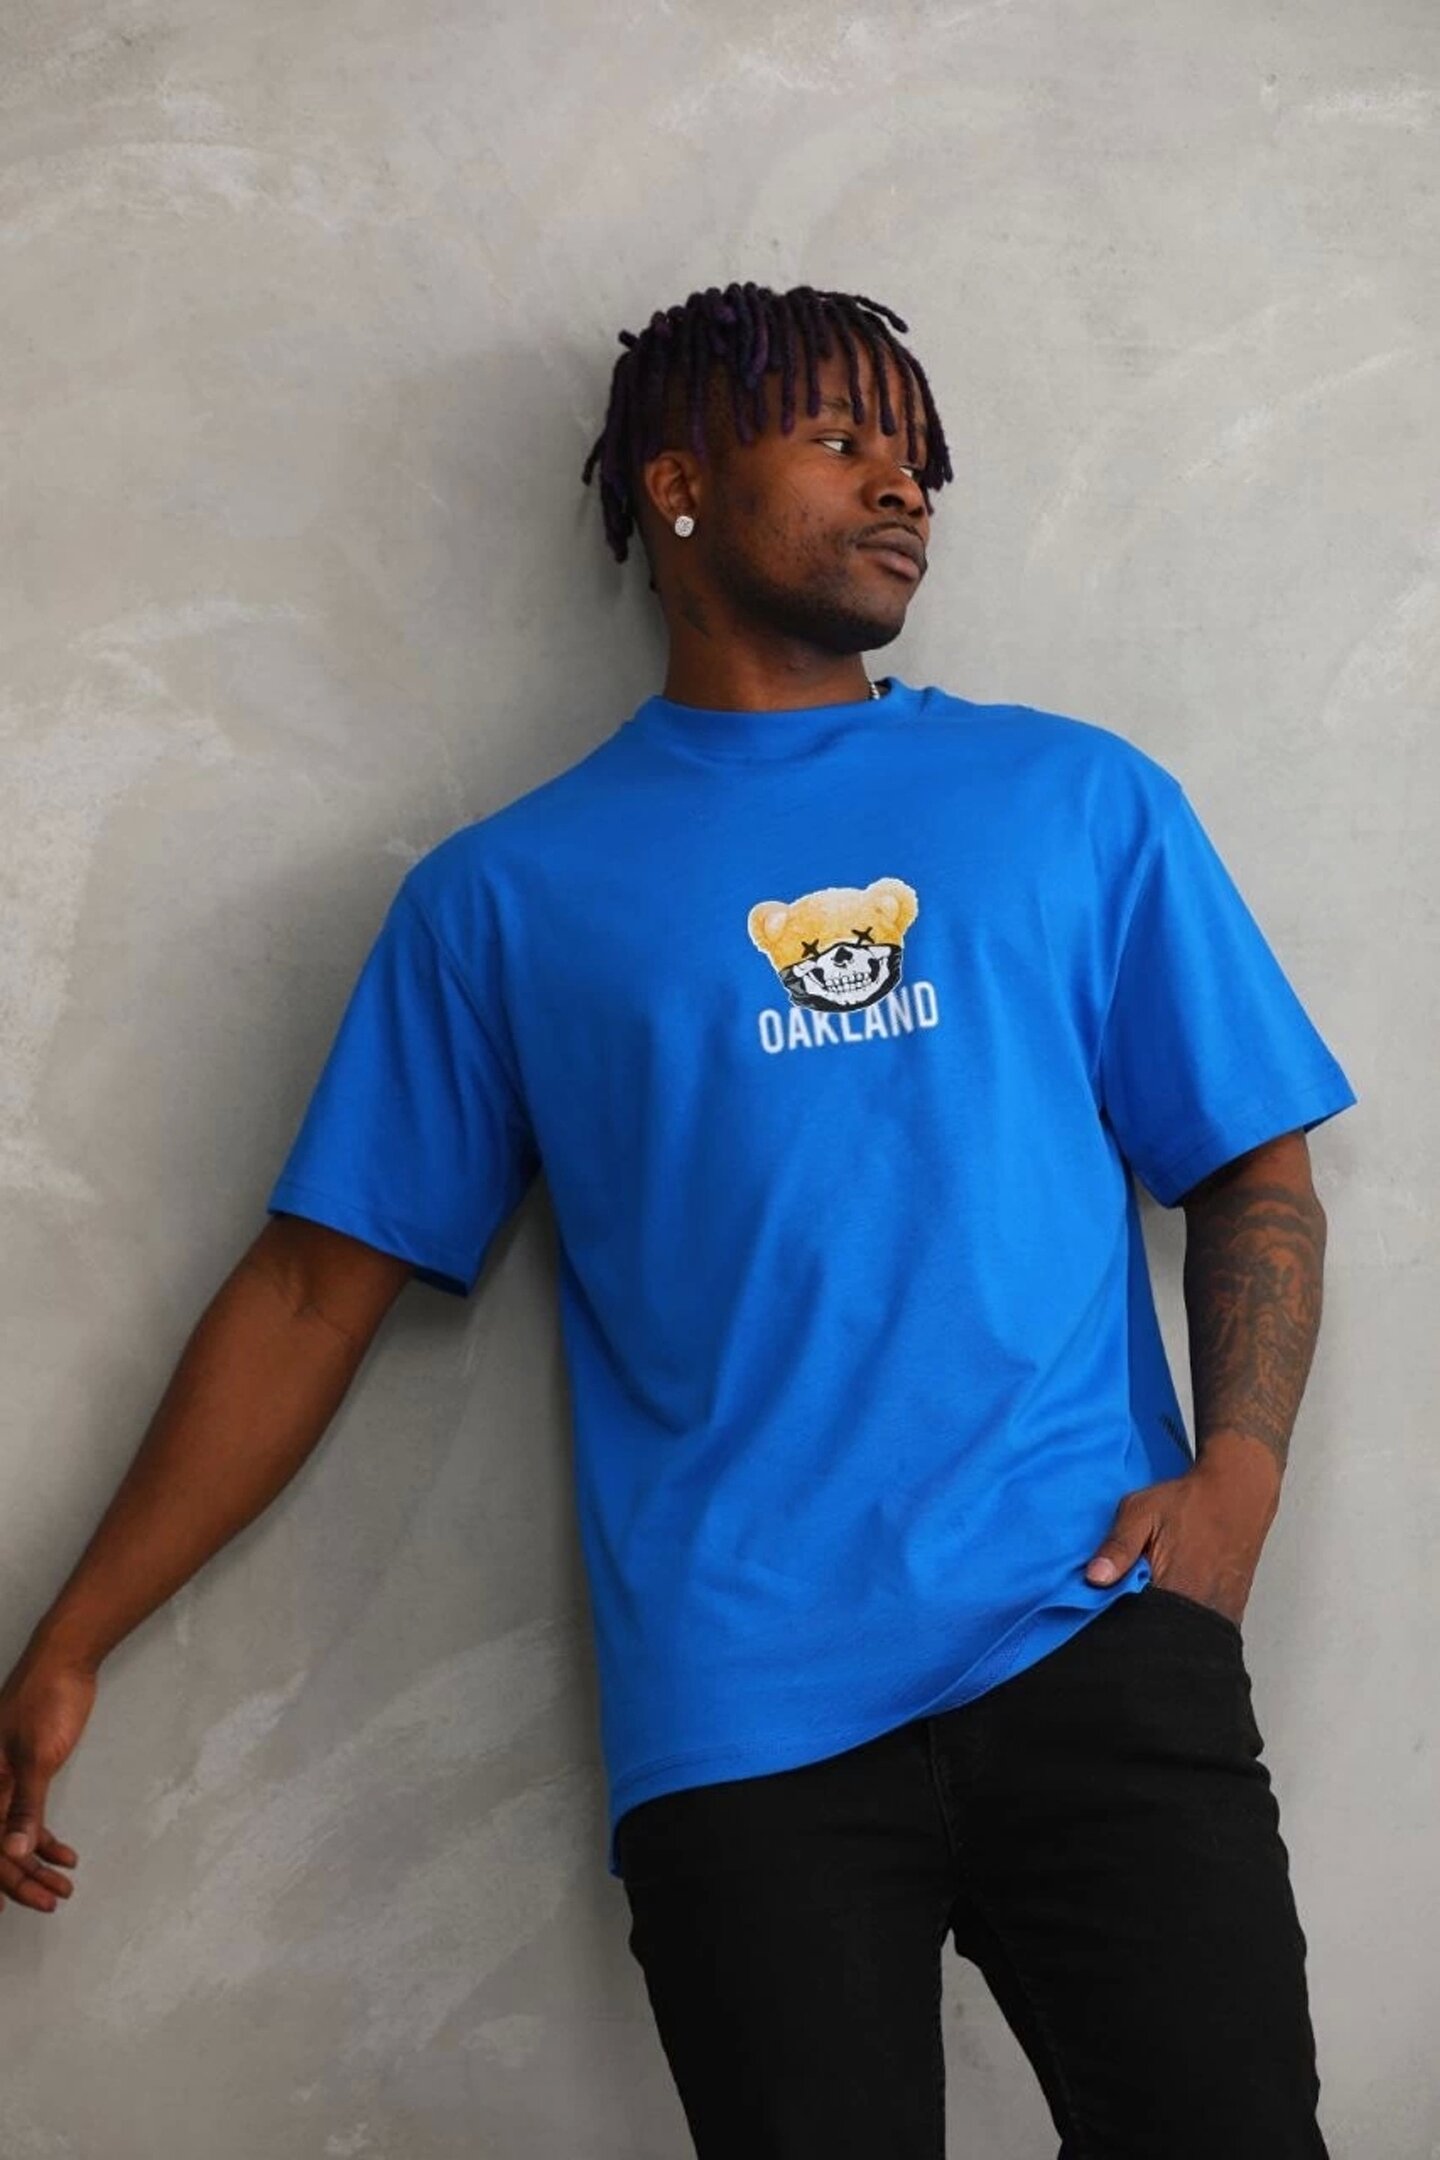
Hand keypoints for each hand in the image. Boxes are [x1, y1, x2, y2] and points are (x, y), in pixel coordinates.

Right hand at [0, 1637, 95, 1916]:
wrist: (64, 1661)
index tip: (21, 1907)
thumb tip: (13, 1852)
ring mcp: (4, 1780)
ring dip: (37, 1863)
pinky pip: (27, 1815)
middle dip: (23, 1879)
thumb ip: (24, 1807)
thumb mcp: (37, 1757)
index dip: (5, 1880)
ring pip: (14, 1835)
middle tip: (53, 1901)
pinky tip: (67, 1855)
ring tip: (64, 1887)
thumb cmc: (45, 1701)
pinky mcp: (25, 1772)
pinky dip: (45, 1839)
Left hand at [1083, 1434, 1281, 1629]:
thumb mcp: (1141, 1511)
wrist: (1237, 1494)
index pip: (1137, 1625)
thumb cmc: (1188, 1501)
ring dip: (1163, 1625)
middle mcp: (1200, 1606)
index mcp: (1174, 1586)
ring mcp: (1218, 1613)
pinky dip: (1184, 1623)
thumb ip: (1118, 1545)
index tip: (1107, 1610)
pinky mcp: (1231, 1612)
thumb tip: (1094, 1578)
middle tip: (1131, 1602)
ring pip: (1181, 1635)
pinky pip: (1201, 1631)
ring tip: (1152, 1601)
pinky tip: (1174, 1601)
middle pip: (1159, 1636)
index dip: (1118, 1622)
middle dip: (1140, 1626)